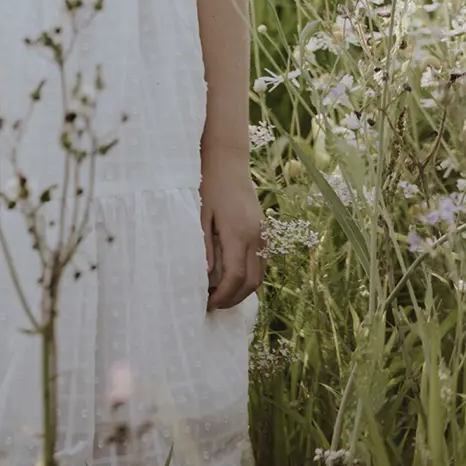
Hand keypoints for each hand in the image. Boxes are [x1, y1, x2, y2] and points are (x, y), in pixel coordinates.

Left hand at [200, 146, 265, 311]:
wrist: (228, 160)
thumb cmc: (209, 184)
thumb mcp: (201, 214)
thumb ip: (206, 246)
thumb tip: (208, 275)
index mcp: (238, 233)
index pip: (235, 277)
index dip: (223, 296)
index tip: (207, 304)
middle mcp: (255, 237)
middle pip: (251, 283)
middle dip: (233, 299)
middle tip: (212, 304)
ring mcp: (263, 234)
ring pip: (260, 276)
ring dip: (243, 291)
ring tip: (221, 295)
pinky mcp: (264, 230)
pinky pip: (262, 263)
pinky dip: (250, 277)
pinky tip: (233, 277)